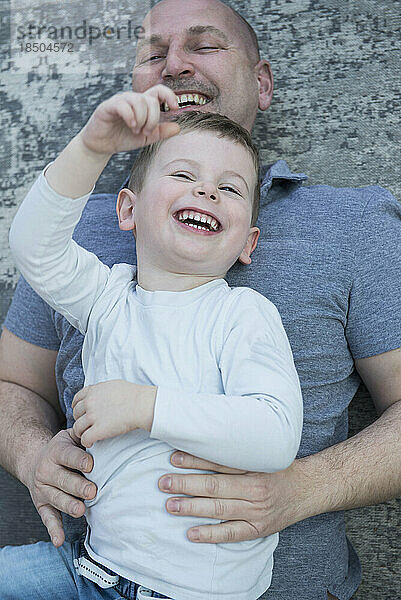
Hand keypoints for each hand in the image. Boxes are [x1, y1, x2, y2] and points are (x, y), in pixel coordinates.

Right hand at [26, 428, 96, 547]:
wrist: (34, 459)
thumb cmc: (63, 448)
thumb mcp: (70, 436)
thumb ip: (84, 435)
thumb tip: (103, 433)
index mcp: (55, 451)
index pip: (67, 456)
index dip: (79, 461)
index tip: (91, 465)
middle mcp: (46, 471)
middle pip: (63, 479)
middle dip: (78, 486)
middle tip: (92, 491)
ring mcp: (43, 489)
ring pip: (56, 498)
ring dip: (69, 505)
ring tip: (81, 510)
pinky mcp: (41, 505)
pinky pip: (47, 518)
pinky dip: (53, 530)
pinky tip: (59, 540)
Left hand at [72, 380, 156, 446]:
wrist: (141, 405)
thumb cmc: (133, 394)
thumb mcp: (113, 384)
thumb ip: (101, 389)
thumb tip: (98, 392)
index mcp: (93, 391)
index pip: (76, 400)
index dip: (78, 408)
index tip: (83, 414)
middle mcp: (90, 402)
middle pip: (75, 414)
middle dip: (80, 420)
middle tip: (87, 426)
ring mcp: (93, 416)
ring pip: (77, 428)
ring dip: (81, 433)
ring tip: (88, 435)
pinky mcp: (98, 430)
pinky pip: (84, 439)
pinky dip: (86, 442)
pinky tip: (92, 443)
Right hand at [79, 85, 179, 155]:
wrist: (102, 145)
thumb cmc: (123, 138)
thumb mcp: (146, 137)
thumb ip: (161, 132)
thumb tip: (177, 127)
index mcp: (143, 104)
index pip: (159, 91)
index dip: (169, 95)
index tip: (174, 107)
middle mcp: (133, 99)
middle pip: (151, 100)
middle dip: (153, 118)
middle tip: (147, 131)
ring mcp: (121, 101)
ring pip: (139, 101)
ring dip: (142, 119)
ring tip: (136, 130)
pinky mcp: (109, 106)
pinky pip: (124, 105)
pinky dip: (131, 117)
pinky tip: (131, 126)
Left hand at [158, 452, 310, 542]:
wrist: (308, 489)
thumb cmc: (278, 468)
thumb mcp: (262, 452)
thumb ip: (237, 449)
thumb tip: (205, 438)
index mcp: (254, 466)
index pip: (220, 462)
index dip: (195, 460)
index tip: (174, 458)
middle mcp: (255, 488)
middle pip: (215, 486)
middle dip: (186, 484)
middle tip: (163, 482)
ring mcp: (256, 510)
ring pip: (219, 509)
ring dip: (191, 507)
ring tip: (170, 505)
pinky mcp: (257, 528)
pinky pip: (231, 533)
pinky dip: (210, 534)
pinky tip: (191, 533)